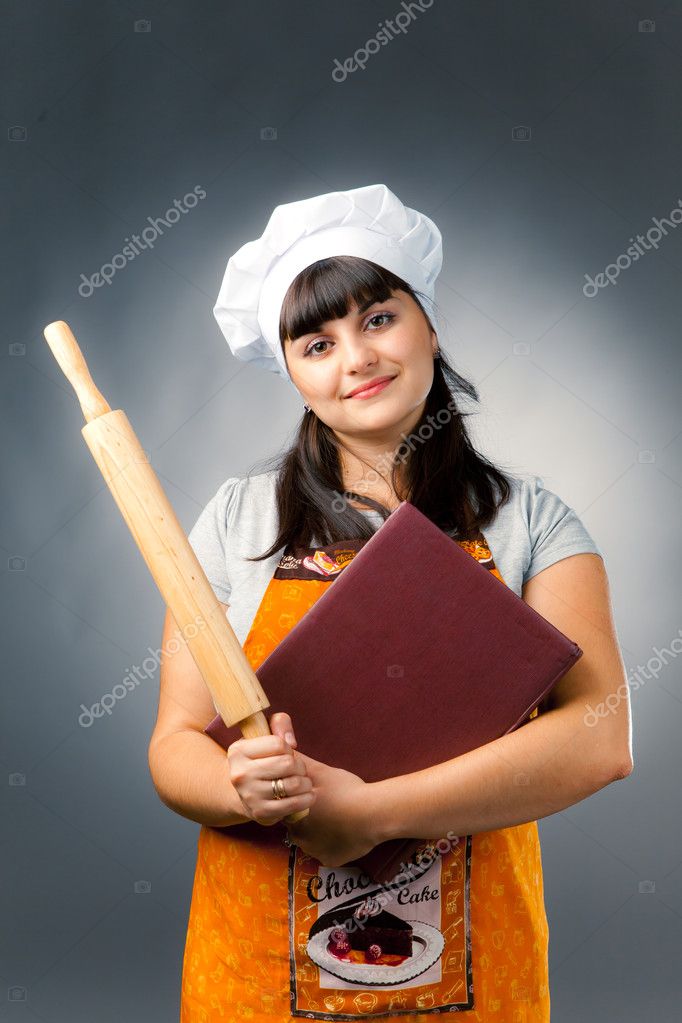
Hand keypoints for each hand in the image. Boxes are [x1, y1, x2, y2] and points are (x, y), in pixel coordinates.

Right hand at [226, 712, 315, 824]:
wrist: (244, 793)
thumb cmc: (260, 759)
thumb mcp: (264, 734)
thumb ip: (279, 722)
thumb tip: (291, 742)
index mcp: (238, 751)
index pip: (278, 744)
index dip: (288, 748)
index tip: (285, 754)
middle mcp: (240, 774)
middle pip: (288, 764)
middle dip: (299, 765)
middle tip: (297, 769)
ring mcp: (249, 796)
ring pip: (294, 784)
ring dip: (306, 782)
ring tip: (304, 782)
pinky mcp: (261, 813)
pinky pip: (294, 804)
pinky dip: (307, 798)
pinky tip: (308, 795)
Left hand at [283, 749, 379, 867]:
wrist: (373, 813)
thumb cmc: (345, 790)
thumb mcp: (320, 771)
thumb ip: (300, 762)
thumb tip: (285, 751)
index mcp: (294, 815)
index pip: (288, 811)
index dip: (300, 804)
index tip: (315, 798)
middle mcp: (299, 837)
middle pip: (298, 827)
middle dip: (308, 819)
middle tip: (327, 808)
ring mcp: (315, 852)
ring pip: (312, 841)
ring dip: (319, 833)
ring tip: (337, 819)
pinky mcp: (330, 861)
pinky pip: (327, 853)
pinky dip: (333, 845)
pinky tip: (343, 832)